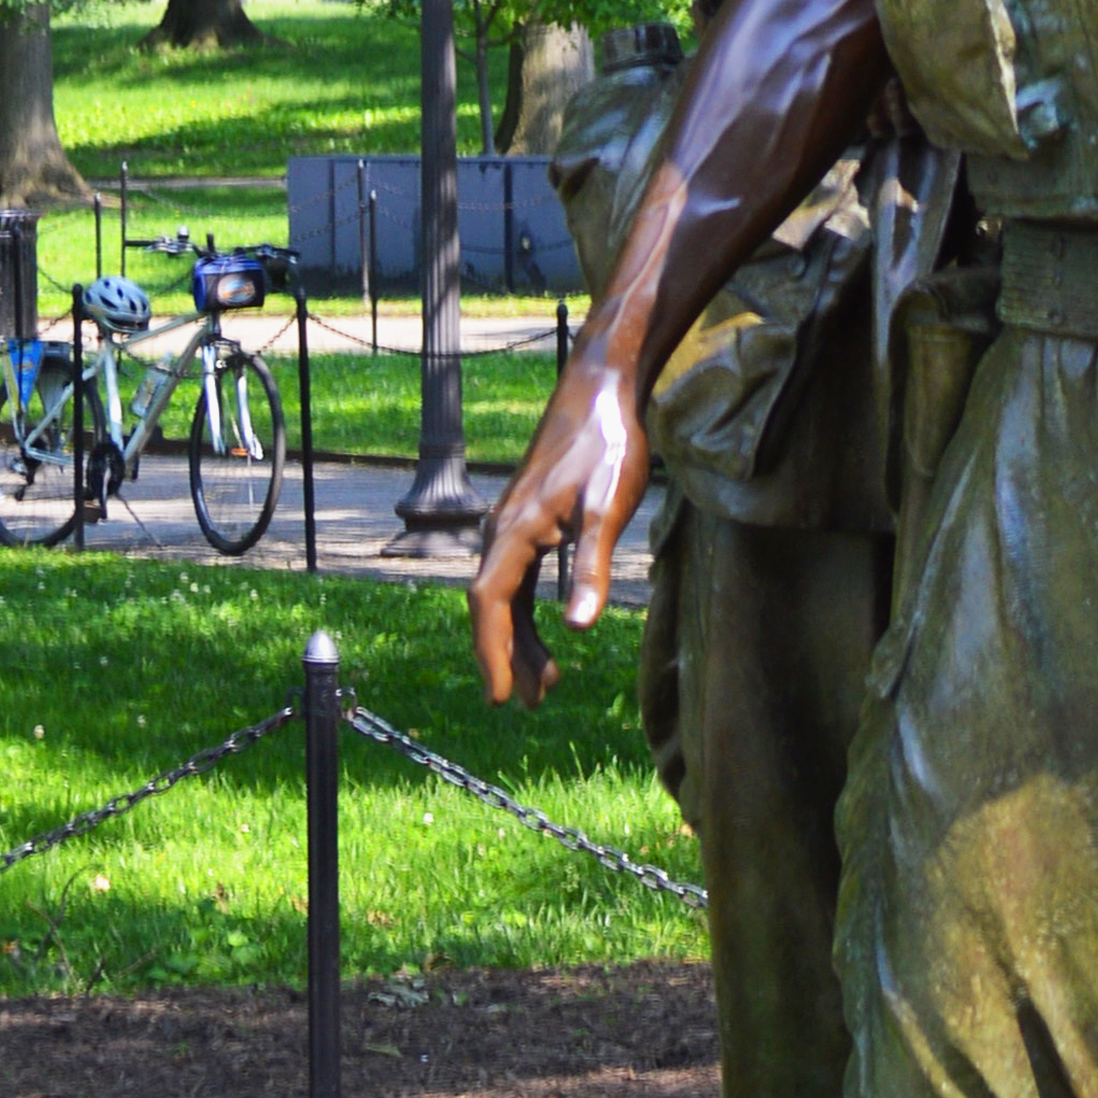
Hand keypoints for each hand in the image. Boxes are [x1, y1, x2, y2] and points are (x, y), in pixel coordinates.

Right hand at [468, 350, 656, 705]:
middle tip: (527, 703)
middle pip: (492, 608)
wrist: (601, 394)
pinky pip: (518, 580)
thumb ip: (591, 567)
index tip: (501, 696)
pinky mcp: (529, 521)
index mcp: (513, 532)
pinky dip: (529, 612)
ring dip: (521, 640)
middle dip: (507, 657)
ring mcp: (513, 526)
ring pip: (505, 596)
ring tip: (547, 683)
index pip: (489, 605)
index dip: (493, 653)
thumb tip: (578, 627)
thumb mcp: (606, 508)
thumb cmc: (608, 447)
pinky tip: (550, 633)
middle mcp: (501, 531)